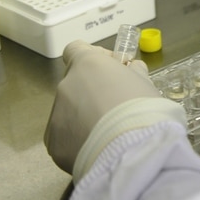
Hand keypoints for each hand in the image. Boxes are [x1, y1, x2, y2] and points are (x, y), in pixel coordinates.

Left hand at [44, 40, 160, 174]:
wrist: (132, 150)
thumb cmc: (142, 109)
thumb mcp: (145, 82)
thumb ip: (133, 72)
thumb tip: (131, 70)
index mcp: (87, 65)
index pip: (75, 49)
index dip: (93, 57)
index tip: (111, 69)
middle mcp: (66, 86)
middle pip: (75, 84)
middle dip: (92, 93)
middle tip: (116, 107)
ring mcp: (56, 115)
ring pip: (69, 112)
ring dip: (85, 118)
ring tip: (109, 134)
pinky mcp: (54, 144)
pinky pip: (65, 137)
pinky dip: (78, 141)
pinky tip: (98, 148)